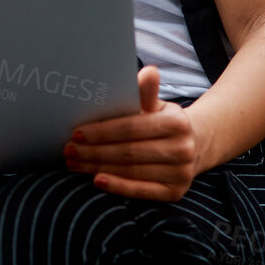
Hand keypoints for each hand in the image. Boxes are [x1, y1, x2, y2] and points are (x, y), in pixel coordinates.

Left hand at [62, 66, 203, 201]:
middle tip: (69, 150)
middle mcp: (182, 149)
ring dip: (98, 167)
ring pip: (131, 171)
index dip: (102, 131)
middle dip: (94, 151)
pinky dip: (118, 186)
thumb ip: (147, 92)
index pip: (131, 127)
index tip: (76, 133)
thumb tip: (148, 71)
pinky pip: (141, 191)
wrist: (195, 146)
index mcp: (176, 122)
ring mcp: (180, 173)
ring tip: (74, 163)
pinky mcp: (175, 192)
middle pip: (128, 151)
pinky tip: (97, 180)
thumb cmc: (164, 123)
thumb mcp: (157, 105)